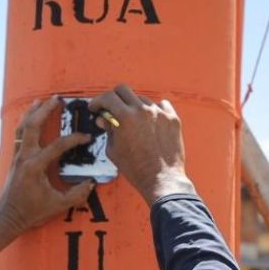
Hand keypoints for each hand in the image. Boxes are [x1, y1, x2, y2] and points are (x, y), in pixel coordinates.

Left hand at [0, 96, 95, 233]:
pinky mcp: (14, 159)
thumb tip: (92, 183)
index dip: (74, 139)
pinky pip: (18, 134)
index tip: (87, 138)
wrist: (8, 217)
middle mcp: (24, 157)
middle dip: (45, 110)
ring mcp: (17, 156)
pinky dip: (25, 122)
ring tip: (41, 100)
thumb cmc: (31, 212)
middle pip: (33, 125)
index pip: (57, 146)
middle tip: (57, 99)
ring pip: (22, 127)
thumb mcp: (58, 205)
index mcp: (35, 166)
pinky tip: (31, 117)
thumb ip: (77, 194)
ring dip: (32, 112)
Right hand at [89, 84, 194, 204]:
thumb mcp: (114, 150)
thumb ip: (108, 130)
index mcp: (126, 117)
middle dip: (113, 97)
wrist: (162, 180)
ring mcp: (160, 113)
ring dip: (133, 106)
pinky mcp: (172, 119)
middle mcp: (143, 110)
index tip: (96, 107)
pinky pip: (161, 105)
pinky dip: (153, 110)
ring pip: (142, 99)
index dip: (98, 101)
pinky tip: (149, 121)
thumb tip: (104, 119)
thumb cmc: (137, 169)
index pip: (107, 97)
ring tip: (132, 122)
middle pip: (123, 89)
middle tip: (111, 107)